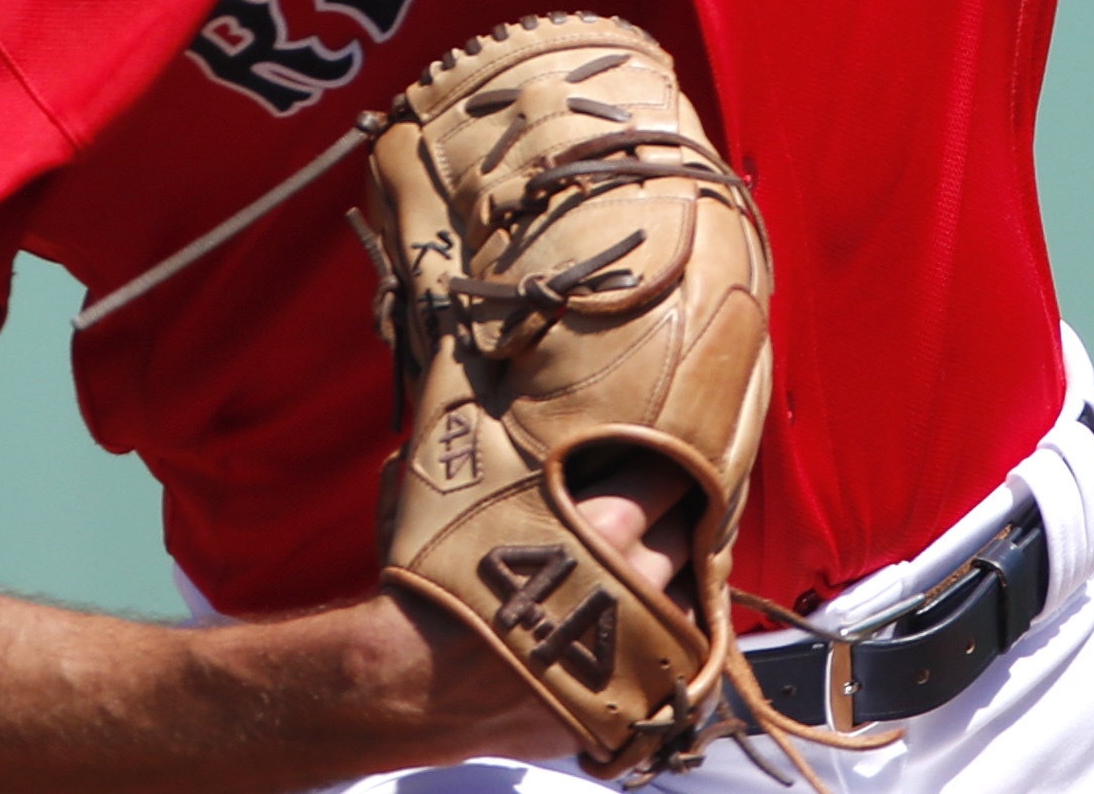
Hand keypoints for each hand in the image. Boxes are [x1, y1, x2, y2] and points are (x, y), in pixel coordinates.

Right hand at [384, 450, 706, 768]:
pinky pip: (674, 673)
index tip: (664, 466)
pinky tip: (650, 636)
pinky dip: (667, 650)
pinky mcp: (623, 704)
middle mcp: (632, 588)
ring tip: (659, 576)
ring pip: (691, 609)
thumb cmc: (424, 582)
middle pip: (685, 542)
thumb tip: (469, 388)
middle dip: (674, 524)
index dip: (668, 471)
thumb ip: (486, 447)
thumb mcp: (451, 491)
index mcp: (605, 527)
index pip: (671, 481)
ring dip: (679, 588)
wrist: (402, 684)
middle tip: (662, 515)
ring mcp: (632, 653)